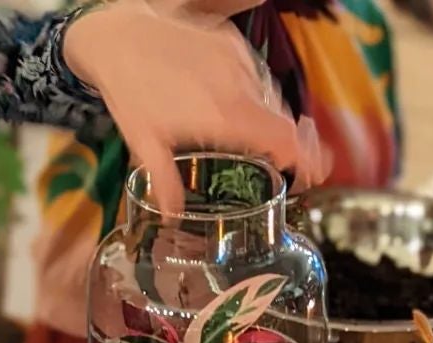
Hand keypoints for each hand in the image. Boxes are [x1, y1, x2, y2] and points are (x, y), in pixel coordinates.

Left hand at [62, 0, 324, 214]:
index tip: (315, 173)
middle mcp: (238, 87)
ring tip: (255, 133)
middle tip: (290, 161)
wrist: (117, 35)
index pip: (283, 139)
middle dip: (289, 142)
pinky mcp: (230, 42)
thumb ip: (165, 183)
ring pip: (268, 96)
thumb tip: (173, 217)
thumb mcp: (144, 144)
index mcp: (225, 117)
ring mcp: (236, 61)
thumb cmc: (130, 93)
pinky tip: (234, 101)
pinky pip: (253, 72)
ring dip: (268, 117)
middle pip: (282, 120)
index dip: (306, 158)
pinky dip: (252, 91)